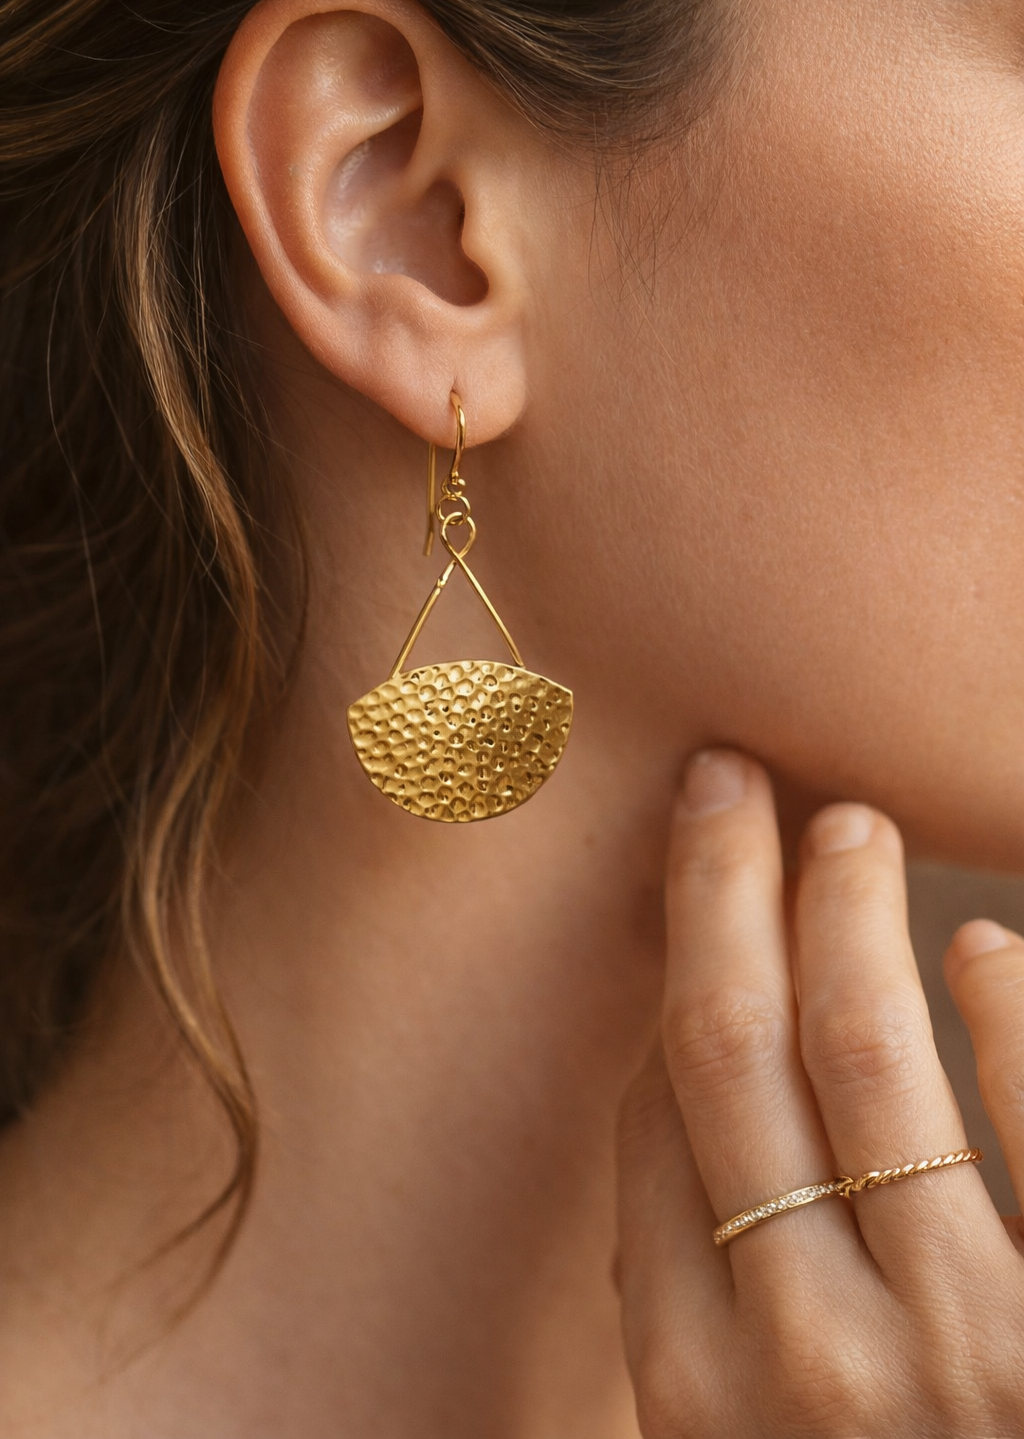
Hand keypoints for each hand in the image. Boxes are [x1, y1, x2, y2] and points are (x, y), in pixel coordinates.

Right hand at [617, 750, 1023, 1437]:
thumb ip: (710, 1348)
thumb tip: (670, 1136)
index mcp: (705, 1408)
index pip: (652, 1152)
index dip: (655, 1016)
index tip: (677, 930)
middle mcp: (810, 1367)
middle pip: (732, 1058)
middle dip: (716, 895)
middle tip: (724, 779)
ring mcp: (960, 1352)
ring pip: (864, 1057)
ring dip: (841, 914)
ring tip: (844, 821)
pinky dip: (1009, 1024)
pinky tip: (988, 948)